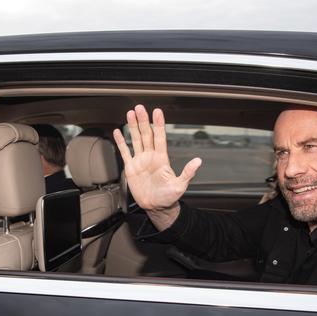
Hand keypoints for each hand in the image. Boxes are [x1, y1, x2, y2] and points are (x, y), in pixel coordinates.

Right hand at [113, 105, 201, 230]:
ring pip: (136, 139)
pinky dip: (121, 142)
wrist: (156, 207)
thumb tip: (198, 161)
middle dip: (143, 121)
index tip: (157, 111)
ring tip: (130, 114)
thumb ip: (188, 173)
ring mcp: (140, 161)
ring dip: (133, 126)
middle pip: (146, 134)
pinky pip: (125, 152)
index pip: (160, 137)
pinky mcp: (131, 168)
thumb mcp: (180, 186)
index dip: (159, 124)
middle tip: (139, 108)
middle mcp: (151, 157)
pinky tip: (118, 132)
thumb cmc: (168, 197)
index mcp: (162, 159)